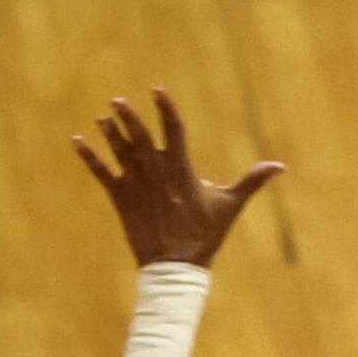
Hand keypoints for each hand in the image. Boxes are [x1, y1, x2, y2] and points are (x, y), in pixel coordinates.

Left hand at [73, 90, 281, 266]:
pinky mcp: (120, 198)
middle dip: (128, 117)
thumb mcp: (230, 206)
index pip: (174, 130)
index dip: (165, 108)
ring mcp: (136, 184)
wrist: (176, 266)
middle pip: (140, 136)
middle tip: (117, 101)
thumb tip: (280, 166)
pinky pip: (100, 172)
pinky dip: (89, 156)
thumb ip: (252, 181)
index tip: (157, 90)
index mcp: (182, 169)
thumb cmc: (205, 235)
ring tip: (102, 118)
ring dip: (110, 133)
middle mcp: (156, 171)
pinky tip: (77, 141)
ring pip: (119, 150)